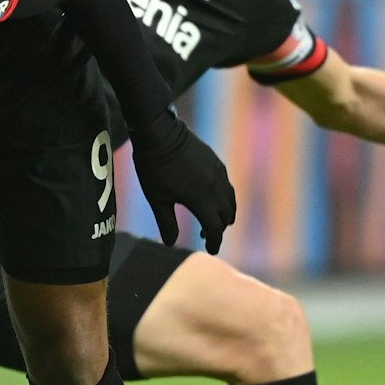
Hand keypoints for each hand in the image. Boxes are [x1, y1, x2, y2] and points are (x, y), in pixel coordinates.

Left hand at [131, 112, 236, 252]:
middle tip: (207, 235)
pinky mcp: (216, 162)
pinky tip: (212, 197)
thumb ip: (166, 223)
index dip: (214, 241)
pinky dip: (224, 197)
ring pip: (230, 200)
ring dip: (225, 213)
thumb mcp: (157, 199)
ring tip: (213, 219)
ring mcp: (217, 173)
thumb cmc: (154, 169)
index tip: (212, 249)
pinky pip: (227, 185)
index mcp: (199, 200)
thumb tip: (170, 244)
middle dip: (219, 228)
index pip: (214, 228)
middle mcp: (213, 188)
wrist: (160, 134)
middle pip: (226, 215)